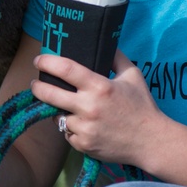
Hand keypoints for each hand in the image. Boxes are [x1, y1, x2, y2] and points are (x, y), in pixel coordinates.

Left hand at [31, 50, 163, 166]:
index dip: (48, 62)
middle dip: (38, 87)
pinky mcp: (83, 145)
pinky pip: (67, 133)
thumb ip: (116, 57)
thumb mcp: (133, 75)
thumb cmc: (142, 106)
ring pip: (58, 116)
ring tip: (69, 107)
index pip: (65, 69)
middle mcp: (89, 107)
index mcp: (100, 87)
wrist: (150, 142)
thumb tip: (105, 41)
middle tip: (36, 83)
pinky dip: (72, 129)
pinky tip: (83, 125)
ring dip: (60, 111)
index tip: (39, 59)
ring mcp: (84, 128)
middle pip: (50, 94)